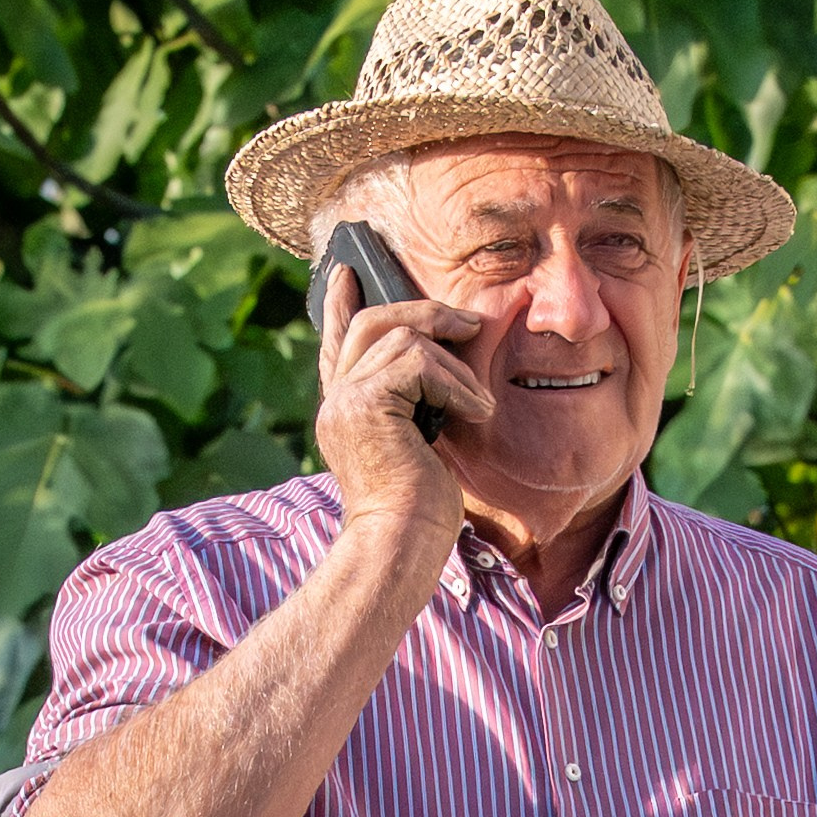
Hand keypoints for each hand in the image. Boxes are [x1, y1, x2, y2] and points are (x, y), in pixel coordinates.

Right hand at [315, 265, 493, 547]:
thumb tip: (440, 364)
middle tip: (467, 322)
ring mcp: (345, 402)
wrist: (401, 544)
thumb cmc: (418, 511)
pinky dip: (456, 385)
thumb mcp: (417, 445)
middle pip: (372, 323)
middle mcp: (336, 402)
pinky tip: (476, 413)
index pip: (336, 345)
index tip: (346, 273)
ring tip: (480, 402)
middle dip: (425, 313)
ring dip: (455, 367)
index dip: (342, 306)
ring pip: (404, 341)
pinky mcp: (366, 405)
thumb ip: (413, 406)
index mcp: (343, 411)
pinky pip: (419, 364)